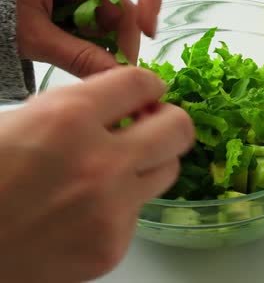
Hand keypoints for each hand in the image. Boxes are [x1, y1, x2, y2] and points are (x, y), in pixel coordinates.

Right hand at [0, 67, 193, 281]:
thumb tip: (117, 105)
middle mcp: (100, 162)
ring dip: (150, 163)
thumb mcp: (19, 121)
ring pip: (168, 171)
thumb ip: (74, 108)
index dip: (149, 85)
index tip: (148, 92)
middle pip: (179, 128)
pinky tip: (86, 212)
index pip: (141, 83)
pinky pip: (137, 213)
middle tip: (152, 127)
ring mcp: (111, 209)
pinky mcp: (112, 247)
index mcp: (67, 118)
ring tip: (118, 169)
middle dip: (169, 121)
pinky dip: (119, 207)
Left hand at [15, 0, 161, 76]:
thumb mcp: (32, 35)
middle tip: (120, 68)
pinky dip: (93, 42)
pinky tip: (84, 58)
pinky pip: (92, 21)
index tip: (147, 26)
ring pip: (108, 14)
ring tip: (97, 68)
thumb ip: (78, 56)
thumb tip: (117, 77)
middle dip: (125, 34)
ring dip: (108, 43)